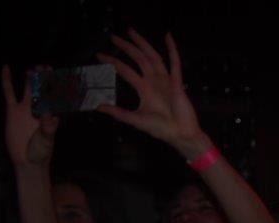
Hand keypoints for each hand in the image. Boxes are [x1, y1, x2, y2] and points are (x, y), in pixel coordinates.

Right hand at [1, 65, 58, 167]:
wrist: (27, 161)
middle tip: (46, 68)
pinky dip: (7, 81)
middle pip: (43, 91)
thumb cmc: (41, 153)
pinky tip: (6, 69)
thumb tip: (50, 117)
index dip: (58, 88)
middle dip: (45, 79)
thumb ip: (48, 129)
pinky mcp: (13, 110)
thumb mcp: (46, 141)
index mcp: (51, 115)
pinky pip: (9, 93)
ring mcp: (26, 109)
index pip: (55, 99)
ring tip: (33, 70)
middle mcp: (39, 110)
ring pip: (29, 89)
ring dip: (32, 79)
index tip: (60, 77)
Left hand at [97, 31, 208, 158]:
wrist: (180, 134)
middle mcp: (153, 81)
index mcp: (144, 89)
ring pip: (153, 57)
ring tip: (132, 32)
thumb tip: (98, 107)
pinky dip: (172, 50)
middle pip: (138, 58)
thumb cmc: (161, 129)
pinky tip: (168, 36)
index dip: (113, 62)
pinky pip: (174, 63)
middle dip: (126, 47)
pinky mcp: (177, 82)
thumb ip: (118, 113)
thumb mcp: (136, 120)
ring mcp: (165, 80)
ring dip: (143, 44)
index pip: (125, 70)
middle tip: (114, 36)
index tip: (100, 55)